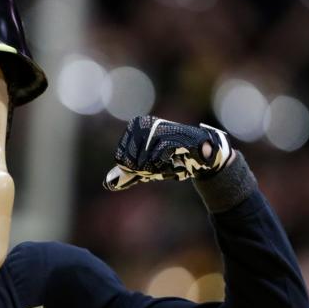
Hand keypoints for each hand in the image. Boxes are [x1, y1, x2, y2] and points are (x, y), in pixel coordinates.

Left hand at [103, 115, 233, 190]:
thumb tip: (107, 184)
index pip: (121, 158)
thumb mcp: (146, 167)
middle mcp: (144, 123)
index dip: (134, 169)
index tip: (148, 166)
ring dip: (156, 168)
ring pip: (144, 160)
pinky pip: (158, 156)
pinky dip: (164, 165)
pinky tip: (172, 161)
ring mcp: (158, 128)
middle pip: (131, 161)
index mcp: (135, 126)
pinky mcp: (173, 136)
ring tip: (167, 162)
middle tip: (160, 165)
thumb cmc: (171, 158)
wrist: (202, 154)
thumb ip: (127, 174)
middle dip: (145, 170)